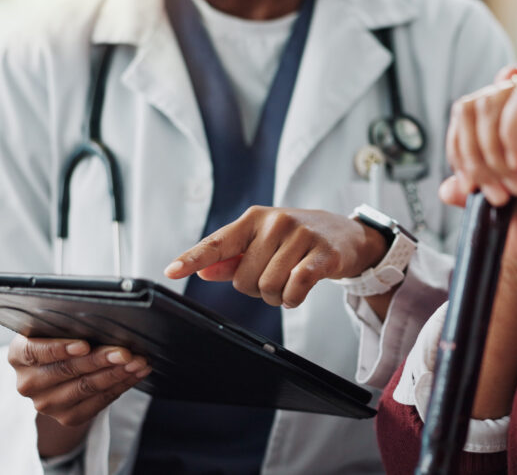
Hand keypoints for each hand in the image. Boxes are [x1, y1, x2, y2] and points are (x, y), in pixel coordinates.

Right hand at [8, 336, 149, 427]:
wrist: (58, 377)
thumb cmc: (61, 343)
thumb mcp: (56, 330)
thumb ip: (70, 326)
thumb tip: (103, 320)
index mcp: (19, 355)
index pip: (36, 352)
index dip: (60, 349)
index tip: (84, 345)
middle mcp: (28, 382)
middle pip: (67, 370)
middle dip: (100, 360)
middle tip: (125, 352)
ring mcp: (46, 404)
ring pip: (86, 387)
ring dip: (116, 374)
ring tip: (137, 362)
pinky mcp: (67, 417)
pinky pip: (99, 402)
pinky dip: (121, 386)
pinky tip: (136, 374)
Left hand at [165, 206, 388, 307]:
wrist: (346, 234)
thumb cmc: (298, 239)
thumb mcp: (263, 242)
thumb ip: (232, 258)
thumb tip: (202, 270)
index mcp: (254, 219)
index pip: (218, 242)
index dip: (193, 258)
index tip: (171, 271)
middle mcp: (275, 222)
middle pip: (243, 279)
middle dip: (256, 289)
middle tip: (274, 277)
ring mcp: (301, 236)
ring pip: (268, 287)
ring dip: (276, 297)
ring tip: (289, 283)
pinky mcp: (323, 253)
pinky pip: (295, 288)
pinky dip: (293, 298)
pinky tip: (299, 292)